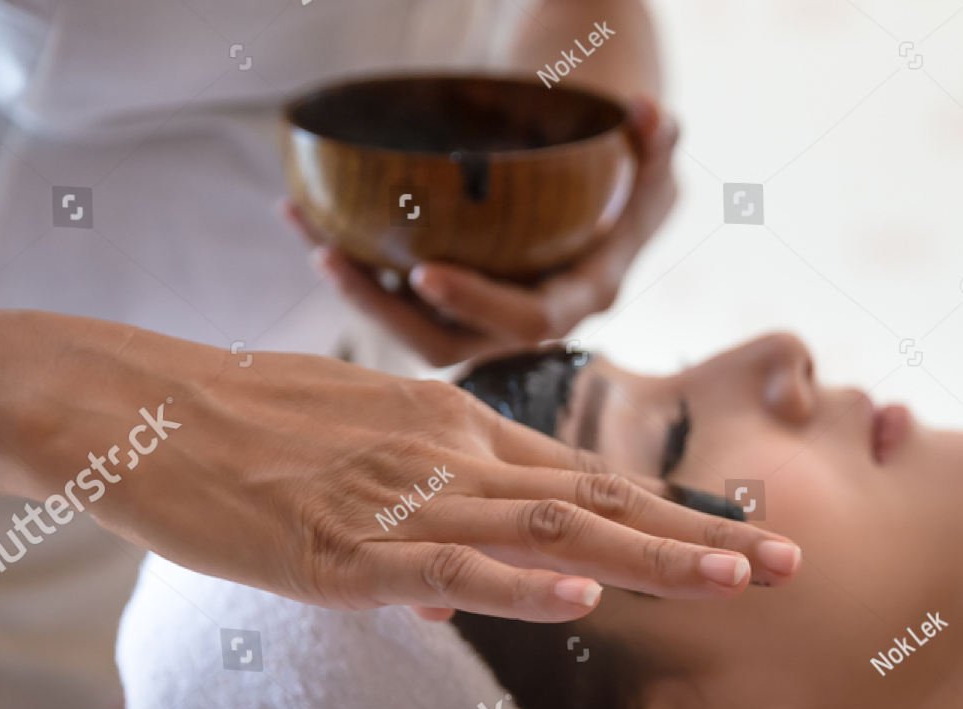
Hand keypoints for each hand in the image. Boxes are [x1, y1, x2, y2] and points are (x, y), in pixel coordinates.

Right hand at [0, 313, 800, 622]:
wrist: (142, 409)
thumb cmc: (250, 439)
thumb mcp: (358, 467)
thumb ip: (425, 524)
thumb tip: (464, 595)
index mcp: (459, 435)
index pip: (590, 478)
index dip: (674, 510)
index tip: (748, 537)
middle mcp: (452, 457)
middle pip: (599, 499)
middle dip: (700, 537)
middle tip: (791, 565)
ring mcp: (403, 500)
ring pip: (548, 529)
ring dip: (650, 557)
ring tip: (734, 581)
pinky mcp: (343, 547)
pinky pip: (446, 566)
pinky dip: (519, 584)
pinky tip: (585, 599)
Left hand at [285, 97, 678, 365]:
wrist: (611, 201)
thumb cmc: (630, 178)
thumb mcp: (649, 161)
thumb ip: (653, 144)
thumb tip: (649, 113)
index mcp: (578, 297)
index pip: (528, 320)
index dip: (476, 303)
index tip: (424, 273)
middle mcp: (525, 320)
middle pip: (448, 341)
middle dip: (386, 310)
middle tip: (335, 259)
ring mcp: (484, 316)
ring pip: (412, 326)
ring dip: (358, 293)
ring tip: (313, 241)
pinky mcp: (453, 300)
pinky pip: (398, 298)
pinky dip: (355, 268)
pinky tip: (309, 220)